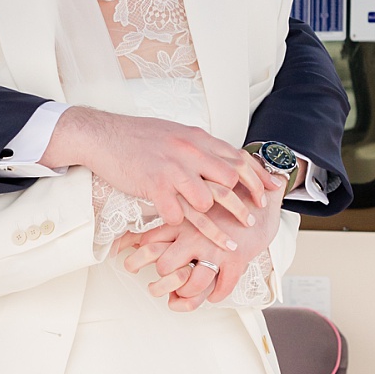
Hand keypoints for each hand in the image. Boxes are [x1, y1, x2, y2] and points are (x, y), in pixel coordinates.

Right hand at [42, 107, 268, 252]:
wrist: (103, 135)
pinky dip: (181, 227)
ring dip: (216, 223)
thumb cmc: (137, 137)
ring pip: (207, 202)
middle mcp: (190, 152)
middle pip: (230, 181)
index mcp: (197, 139)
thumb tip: (220, 157)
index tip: (271, 191)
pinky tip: (181, 233)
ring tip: (226, 240)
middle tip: (251, 221)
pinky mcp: (154, 185)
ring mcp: (172, 169)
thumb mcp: (175, 134)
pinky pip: (176, 214)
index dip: (258, 177)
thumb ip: (198, 146)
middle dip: (244, 205)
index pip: (238, 158)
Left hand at [121, 171, 286, 308]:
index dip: (135, 260)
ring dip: (187, 295)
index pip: (148, 243)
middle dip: (162, 282)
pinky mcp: (236, 259)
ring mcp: (214, 248)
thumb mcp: (191, 208)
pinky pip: (221, 287)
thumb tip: (129, 235)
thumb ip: (165, 220)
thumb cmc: (224, 206)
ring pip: (191, 283)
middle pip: (165, 267)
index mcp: (182, 222)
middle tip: (163, 286)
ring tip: (186, 294)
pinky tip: (213, 295)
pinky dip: (216, 296)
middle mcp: (194, 235)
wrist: (259, 200)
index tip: (131, 267)